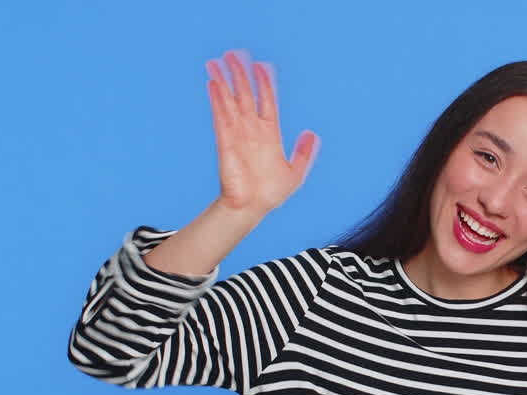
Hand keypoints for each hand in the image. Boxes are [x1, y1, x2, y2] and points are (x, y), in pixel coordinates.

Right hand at [205, 49, 319, 216]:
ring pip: (230, 101)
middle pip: (244, 94)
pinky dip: (217, 101)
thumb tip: (312, 134)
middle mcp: (252, 129)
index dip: (264, 82)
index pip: (266, 100)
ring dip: (223, 81)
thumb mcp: (295, 173)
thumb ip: (304, 153)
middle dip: (239, 74)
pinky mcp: (225, 142)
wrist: (251, 209)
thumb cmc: (271, 194)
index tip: (261, 64)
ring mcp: (238, 134)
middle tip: (232, 54)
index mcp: (270, 133)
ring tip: (216, 62)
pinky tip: (213, 84)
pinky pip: (221, 117)